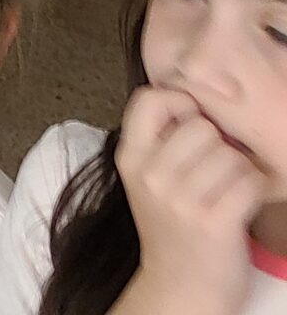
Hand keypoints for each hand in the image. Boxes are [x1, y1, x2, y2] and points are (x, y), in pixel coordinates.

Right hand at [116, 85, 260, 310]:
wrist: (182, 288)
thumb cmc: (172, 227)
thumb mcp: (147, 180)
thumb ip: (160, 142)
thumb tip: (196, 101)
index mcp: (130, 158)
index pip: (149, 99)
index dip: (179, 102)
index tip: (191, 124)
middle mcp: (150, 174)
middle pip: (201, 125)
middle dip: (218, 145)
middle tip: (215, 171)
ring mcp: (180, 199)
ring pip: (230, 154)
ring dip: (240, 170)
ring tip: (230, 190)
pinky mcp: (214, 221)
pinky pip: (249, 181)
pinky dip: (257, 191)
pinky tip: (245, 204)